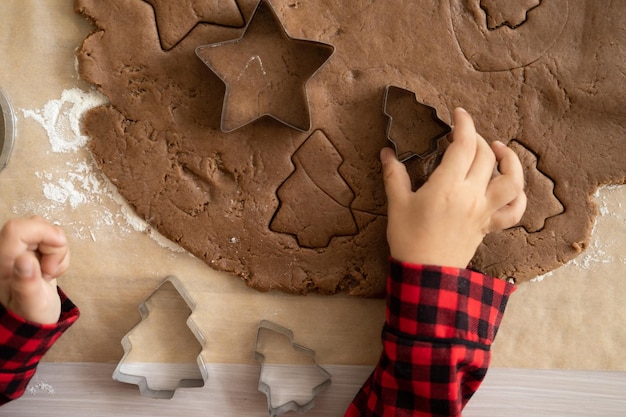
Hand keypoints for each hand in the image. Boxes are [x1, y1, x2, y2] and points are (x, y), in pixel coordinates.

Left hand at [0, 216, 69, 323]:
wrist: (36, 317)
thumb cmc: (31, 314)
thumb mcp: (31, 305)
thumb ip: (26, 285)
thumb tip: (25, 259)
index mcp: (0, 263)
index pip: (16, 229)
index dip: (42, 231)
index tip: (59, 246)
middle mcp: (7, 251)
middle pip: (34, 224)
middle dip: (53, 244)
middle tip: (50, 270)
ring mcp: (20, 248)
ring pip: (45, 229)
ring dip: (57, 250)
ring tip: (50, 272)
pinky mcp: (32, 248)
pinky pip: (51, 237)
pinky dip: (59, 252)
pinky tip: (52, 269)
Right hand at [381, 107, 526, 267]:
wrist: (425, 274)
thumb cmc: (408, 239)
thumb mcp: (397, 204)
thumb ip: (394, 175)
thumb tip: (387, 152)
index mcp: (446, 187)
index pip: (463, 146)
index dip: (463, 124)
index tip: (458, 114)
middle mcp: (471, 196)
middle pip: (485, 156)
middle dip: (476, 138)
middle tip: (461, 137)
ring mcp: (484, 211)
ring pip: (511, 180)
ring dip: (509, 160)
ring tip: (498, 150)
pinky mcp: (489, 226)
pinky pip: (515, 210)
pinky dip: (519, 195)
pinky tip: (509, 184)